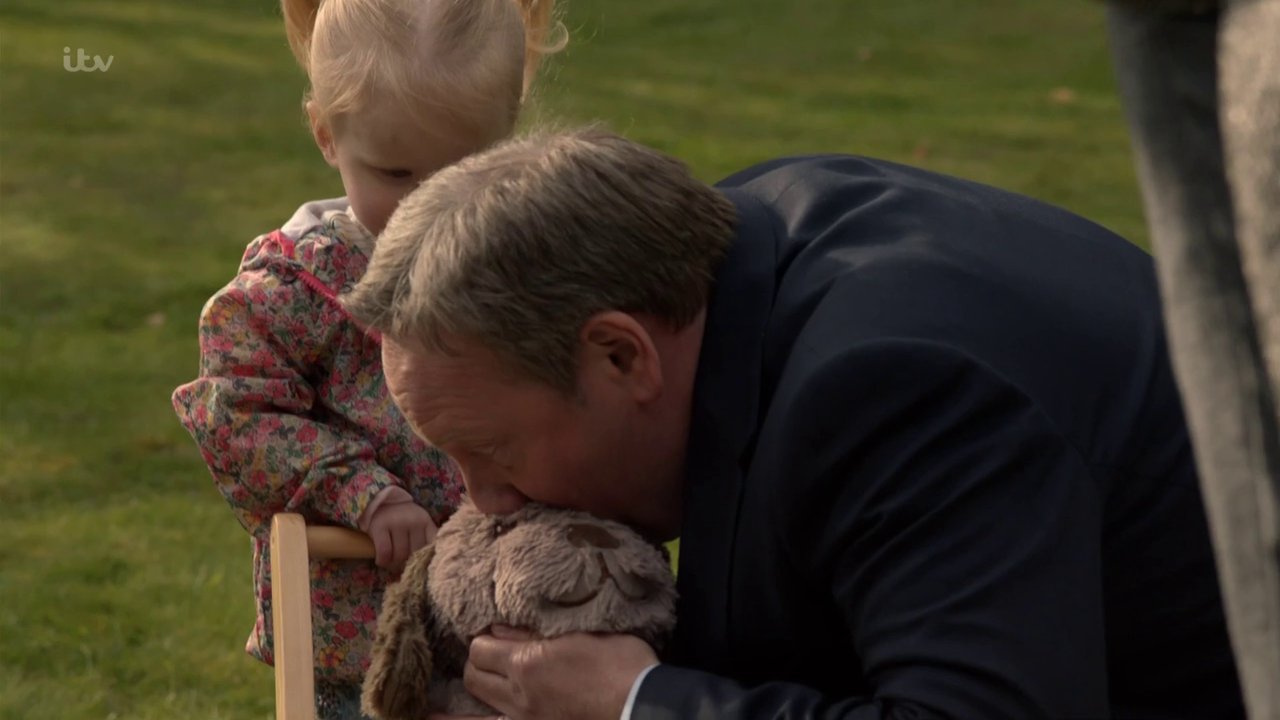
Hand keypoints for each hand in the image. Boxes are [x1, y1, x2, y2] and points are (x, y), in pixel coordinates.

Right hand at [365, 494, 436, 570]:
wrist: (378, 501)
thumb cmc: (400, 519)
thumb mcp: (418, 525)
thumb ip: (424, 540)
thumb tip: (427, 564)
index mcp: (425, 522)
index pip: (431, 547)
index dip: (425, 560)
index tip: (418, 566)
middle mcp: (414, 520)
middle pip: (414, 554)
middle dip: (407, 564)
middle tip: (400, 565)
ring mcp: (397, 522)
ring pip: (399, 555)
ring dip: (393, 564)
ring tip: (391, 562)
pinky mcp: (380, 526)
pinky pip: (384, 552)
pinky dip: (382, 561)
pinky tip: (381, 560)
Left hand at [463, 625, 657, 719]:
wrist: (641, 706)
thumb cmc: (620, 663)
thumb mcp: (583, 633)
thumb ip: (537, 632)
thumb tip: (499, 628)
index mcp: (527, 663)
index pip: (481, 648)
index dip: (484, 638)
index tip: (496, 633)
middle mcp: (518, 696)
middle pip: (473, 678)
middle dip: (477, 663)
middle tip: (492, 655)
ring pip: (479, 710)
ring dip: (474, 692)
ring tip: (443, 702)